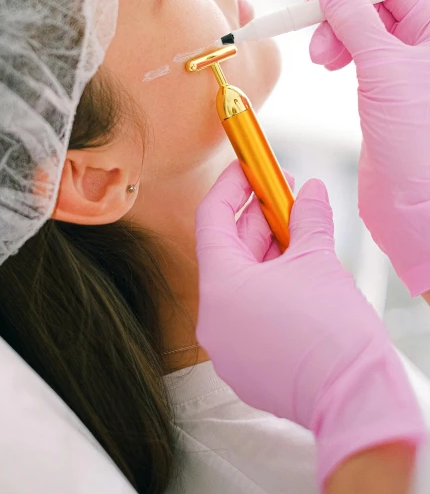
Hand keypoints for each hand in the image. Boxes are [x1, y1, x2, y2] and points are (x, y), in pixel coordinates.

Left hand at [195, 161, 425, 488]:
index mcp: (220, 287)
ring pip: (240, 284)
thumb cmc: (331, 330)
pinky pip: (248, 314)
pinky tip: (295, 270)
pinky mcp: (245, 366)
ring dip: (265, 252)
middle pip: (228, 251)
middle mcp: (213, 318)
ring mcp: (227, 347)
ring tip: (296, 228)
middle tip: (283, 193)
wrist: (355, 397)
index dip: (231, 187)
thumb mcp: (318, 260)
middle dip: (256, 218)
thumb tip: (310, 192)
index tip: (248, 168)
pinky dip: (267, 287)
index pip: (212, 219)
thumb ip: (307, 218)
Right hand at [302, 0, 429, 296]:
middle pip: (374, 5)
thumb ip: (354, 18)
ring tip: (321, 58)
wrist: (416, 204)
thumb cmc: (417, 142)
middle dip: (338, 14)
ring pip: (363, 30)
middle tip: (316, 39)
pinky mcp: (385, 94)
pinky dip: (339, 53)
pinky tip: (329, 64)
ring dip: (335, 35)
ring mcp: (403, 71)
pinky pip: (359, 56)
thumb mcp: (383, 66)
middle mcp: (423, 48)